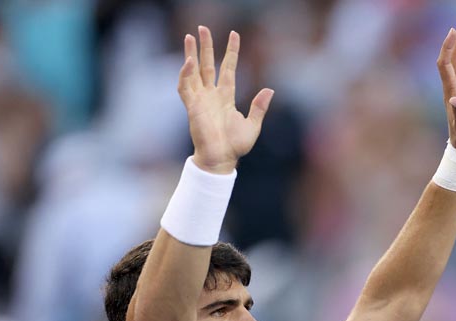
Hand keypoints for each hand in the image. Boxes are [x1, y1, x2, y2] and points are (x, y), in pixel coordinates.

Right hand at [178, 26, 273, 173]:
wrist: (221, 159)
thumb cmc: (236, 146)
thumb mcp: (253, 125)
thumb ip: (259, 107)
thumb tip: (270, 90)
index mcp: (226, 97)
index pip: (228, 68)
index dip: (231, 51)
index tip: (234, 34)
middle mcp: (211, 95)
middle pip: (208, 65)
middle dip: (206, 46)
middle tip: (202, 28)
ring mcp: (200, 100)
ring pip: (193, 71)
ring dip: (191, 53)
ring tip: (189, 36)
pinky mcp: (191, 107)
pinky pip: (185, 87)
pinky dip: (186, 74)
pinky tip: (189, 61)